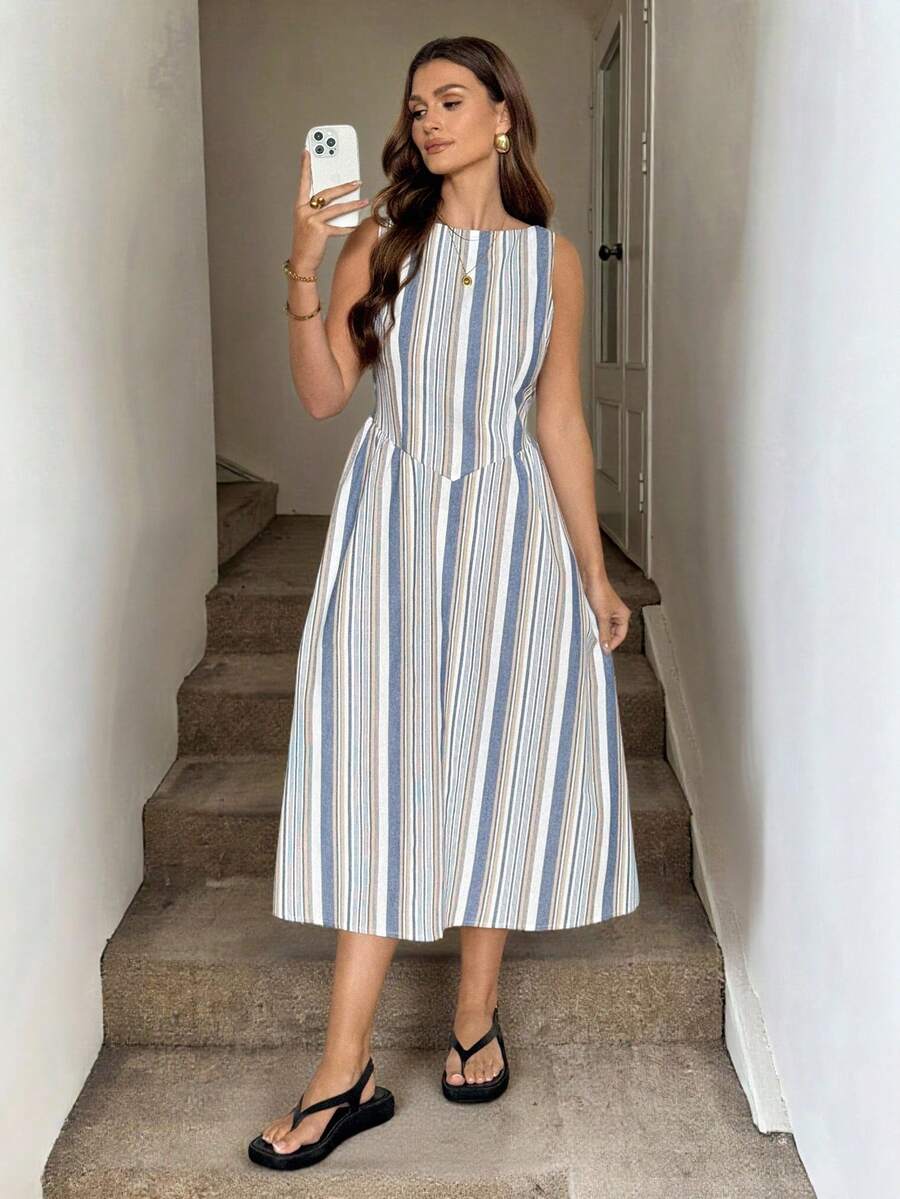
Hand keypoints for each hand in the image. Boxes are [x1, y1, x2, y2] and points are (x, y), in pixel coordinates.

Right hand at [289, 148, 369, 270]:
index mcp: (299, 205)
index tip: (307, 151)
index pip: (303, 182)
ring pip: (335, 208)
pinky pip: (338, 227)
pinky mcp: (319, 232)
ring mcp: (310, 221)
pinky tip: (355, 224)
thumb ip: (318, 209)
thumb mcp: (307, 221)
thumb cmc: (306, 241)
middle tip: (356, 181)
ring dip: (351, 204)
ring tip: (363, 201)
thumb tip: (336, 200)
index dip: (305, 166)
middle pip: (326, 193)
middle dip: (343, 187)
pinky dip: (347, 226)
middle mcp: (304, 211)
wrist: (301, 261)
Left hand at [584, 576, 630, 653]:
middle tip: (596, 645)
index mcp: (623, 616)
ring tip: (592, 635)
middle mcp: (617, 615)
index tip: (604, 651)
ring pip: (605, 628)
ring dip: (599, 632)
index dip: (613, 644)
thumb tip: (606, 648)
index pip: (621, 636)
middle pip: (613, 633)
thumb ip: (604, 633)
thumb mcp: (602, 616)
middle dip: (605, 638)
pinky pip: (598, 622)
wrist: (590, 578)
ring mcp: (608, 612)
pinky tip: (589, 627)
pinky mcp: (599, 609)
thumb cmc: (600, 591)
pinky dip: (594, 626)